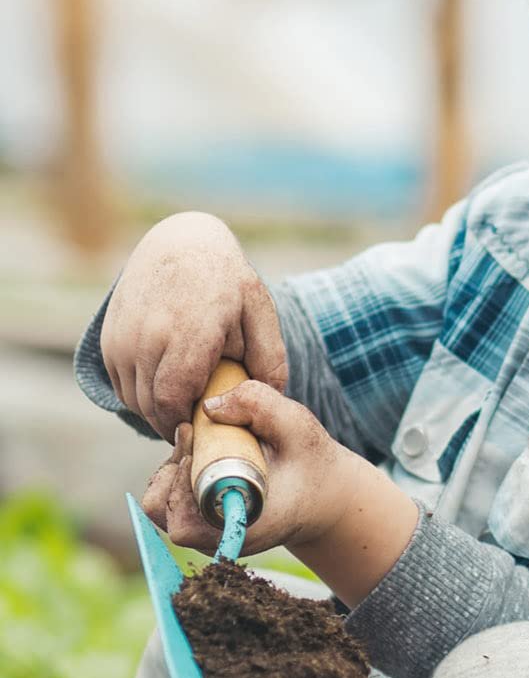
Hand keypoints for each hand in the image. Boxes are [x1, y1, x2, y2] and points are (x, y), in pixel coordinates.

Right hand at [100, 212, 288, 440]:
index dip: (185, 426)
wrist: (181, 243)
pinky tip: (167, 392)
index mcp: (187, 333)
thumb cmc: (228, 282)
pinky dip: (140, 396)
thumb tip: (270, 401)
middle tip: (201, 430)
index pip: (171, 401)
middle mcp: (147, 335)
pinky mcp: (109, 337)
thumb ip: (270, 361)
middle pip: (150, 406)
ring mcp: (122, 336)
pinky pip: (120, 384)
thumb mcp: (260, 314)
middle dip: (174, 425)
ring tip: (186, 411)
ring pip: (132, 398)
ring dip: (156, 412)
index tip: (207, 434)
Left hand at [142, 379, 420, 607]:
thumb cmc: (312, 464)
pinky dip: (172, 472)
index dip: (179, 481)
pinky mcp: (197, 522)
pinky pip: (164, 499)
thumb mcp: (298, 427)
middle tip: (194, 435)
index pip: (186, 521)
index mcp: (245, 529)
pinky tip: (198, 453)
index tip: (194, 440)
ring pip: (158, 504)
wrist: (322, 493)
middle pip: (163, 511)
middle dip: (172, 467)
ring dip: (169, 469)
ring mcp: (206, 534)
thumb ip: (261, 405)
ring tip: (198, 444)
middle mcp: (220, 539)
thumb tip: (207, 406)